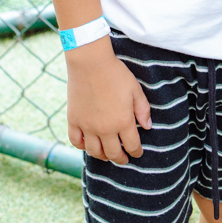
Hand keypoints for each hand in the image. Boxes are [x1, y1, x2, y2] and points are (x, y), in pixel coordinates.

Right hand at [66, 35, 151, 162]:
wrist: (90, 62)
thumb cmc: (116, 74)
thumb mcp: (135, 89)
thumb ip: (142, 109)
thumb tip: (148, 126)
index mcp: (123, 121)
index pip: (132, 145)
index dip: (136, 151)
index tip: (137, 153)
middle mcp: (105, 129)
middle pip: (113, 153)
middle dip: (121, 159)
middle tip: (124, 159)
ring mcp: (87, 127)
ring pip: (94, 152)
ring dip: (102, 156)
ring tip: (107, 155)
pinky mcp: (73, 121)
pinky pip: (76, 141)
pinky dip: (82, 147)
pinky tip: (87, 144)